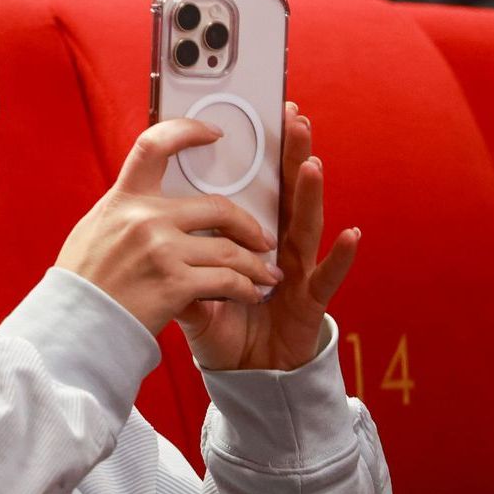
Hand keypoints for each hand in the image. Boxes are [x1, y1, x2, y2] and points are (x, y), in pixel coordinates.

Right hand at [55, 118, 280, 336]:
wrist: (74, 325)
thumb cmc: (84, 282)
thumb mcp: (96, 230)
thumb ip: (127, 212)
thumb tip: (150, 201)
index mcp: (123, 199)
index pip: (154, 146)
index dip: (187, 131)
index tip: (213, 133)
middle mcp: (145, 218)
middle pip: (216, 208)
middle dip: (248, 225)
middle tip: (262, 238)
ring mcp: (162, 249)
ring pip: (229, 249)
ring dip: (254, 264)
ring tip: (265, 275)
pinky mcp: (176, 283)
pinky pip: (227, 280)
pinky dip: (245, 288)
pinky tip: (250, 294)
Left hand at [177, 103, 359, 370]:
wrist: (247, 376)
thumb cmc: (224, 329)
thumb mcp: (190, 295)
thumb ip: (174, 268)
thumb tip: (144, 246)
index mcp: (245, 240)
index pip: (250, 192)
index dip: (255, 160)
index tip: (255, 122)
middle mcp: (276, 249)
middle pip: (282, 196)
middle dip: (289, 157)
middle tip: (292, 118)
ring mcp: (296, 273)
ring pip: (303, 227)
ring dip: (309, 195)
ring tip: (312, 163)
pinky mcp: (309, 303)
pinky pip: (326, 278)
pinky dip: (339, 258)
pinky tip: (350, 235)